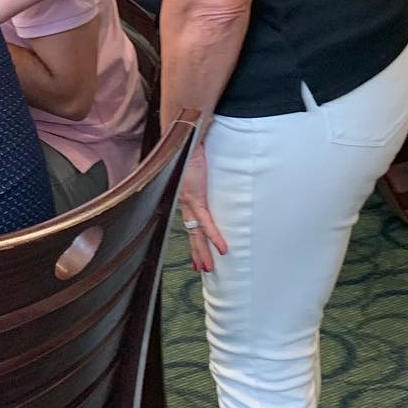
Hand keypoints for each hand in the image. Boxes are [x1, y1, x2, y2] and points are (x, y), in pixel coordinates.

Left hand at [178, 143, 226, 273]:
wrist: (187, 138)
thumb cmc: (192, 149)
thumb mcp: (199, 168)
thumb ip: (204, 177)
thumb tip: (212, 178)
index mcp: (186, 197)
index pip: (190, 224)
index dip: (194, 241)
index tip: (197, 256)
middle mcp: (185, 202)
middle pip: (192, 233)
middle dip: (197, 253)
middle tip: (203, 269)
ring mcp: (189, 201)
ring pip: (196, 233)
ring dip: (204, 252)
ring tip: (209, 268)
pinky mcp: (196, 197)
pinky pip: (206, 221)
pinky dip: (214, 236)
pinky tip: (222, 248)